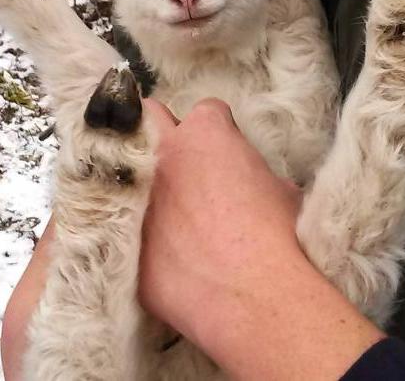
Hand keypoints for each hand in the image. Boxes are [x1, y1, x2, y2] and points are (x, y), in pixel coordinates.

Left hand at [140, 98, 383, 380]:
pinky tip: (160, 251)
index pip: (208, 111)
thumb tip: (251, 183)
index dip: (220, 131)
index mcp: (205, 133)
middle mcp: (163, 153)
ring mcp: (138, 193)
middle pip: (148, 117)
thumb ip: (253, 171)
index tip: (224, 152)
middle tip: (181, 161)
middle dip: (162, 131)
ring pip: (127, 168)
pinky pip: (124, 225)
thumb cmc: (277, 237)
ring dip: (145, 180)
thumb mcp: (280, 188)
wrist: (255, 294)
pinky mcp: (125, 239)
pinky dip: (141, 232)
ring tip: (166, 206)